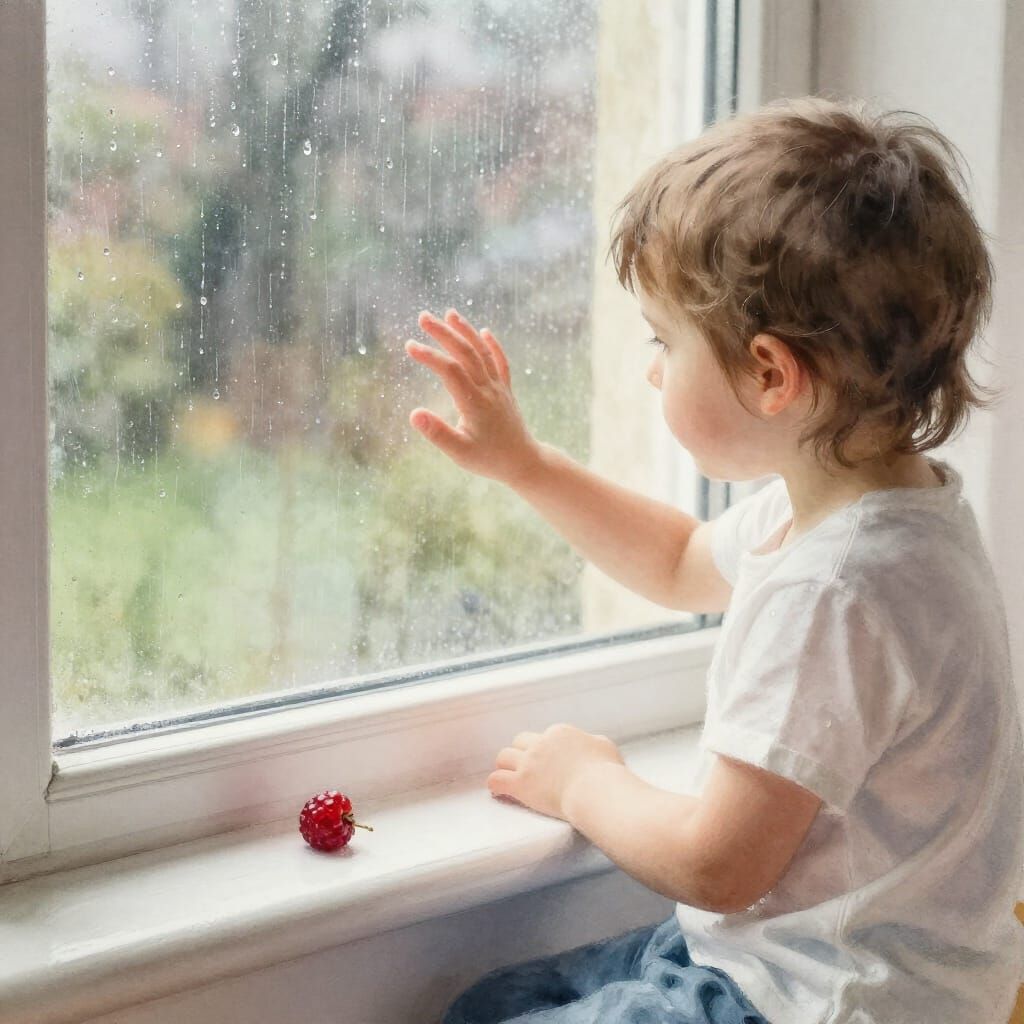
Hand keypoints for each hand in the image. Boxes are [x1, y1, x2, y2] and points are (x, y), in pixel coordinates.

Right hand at [405, 308, 542, 487]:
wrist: (524, 463)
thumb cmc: (489, 460)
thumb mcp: (460, 453)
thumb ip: (437, 433)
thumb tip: (413, 414)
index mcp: (474, 403)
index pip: (450, 371)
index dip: (430, 356)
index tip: (409, 345)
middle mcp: (488, 390)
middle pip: (466, 353)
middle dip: (444, 333)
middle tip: (423, 317)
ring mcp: (499, 388)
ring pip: (483, 353)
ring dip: (466, 332)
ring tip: (449, 314)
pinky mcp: (506, 391)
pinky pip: (501, 363)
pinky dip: (493, 345)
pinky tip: (484, 332)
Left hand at [487, 723, 626, 822]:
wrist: (597, 790)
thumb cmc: (606, 772)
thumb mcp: (605, 747)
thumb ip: (593, 742)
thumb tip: (591, 744)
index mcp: (560, 733)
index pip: (543, 736)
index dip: (543, 750)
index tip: (546, 761)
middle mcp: (541, 744)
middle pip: (520, 742)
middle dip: (521, 753)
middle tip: (524, 767)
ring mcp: (529, 763)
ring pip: (503, 757)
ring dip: (505, 766)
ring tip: (508, 776)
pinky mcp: (521, 784)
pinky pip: (496, 780)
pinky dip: (496, 785)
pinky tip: (498, 791)